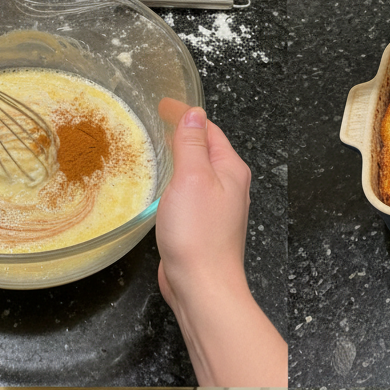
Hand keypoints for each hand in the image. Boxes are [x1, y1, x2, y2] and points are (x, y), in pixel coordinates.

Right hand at [155, 107, 251, 308]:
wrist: (202, 285)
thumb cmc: (198, 234)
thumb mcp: (192, 177)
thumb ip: (191, 143)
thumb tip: (194, 114)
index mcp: (231, 170)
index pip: (209, 130)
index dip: (186, 115)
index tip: (163, 105)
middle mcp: (229, 188)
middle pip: (206, 151)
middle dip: (185, 134)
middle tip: (159, 122)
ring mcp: (217, 209)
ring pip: (198, 174)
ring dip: (180, 160)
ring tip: (158, 149)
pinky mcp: (203, 228)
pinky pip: (190, 196)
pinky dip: (176, 185)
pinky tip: (163, 188)